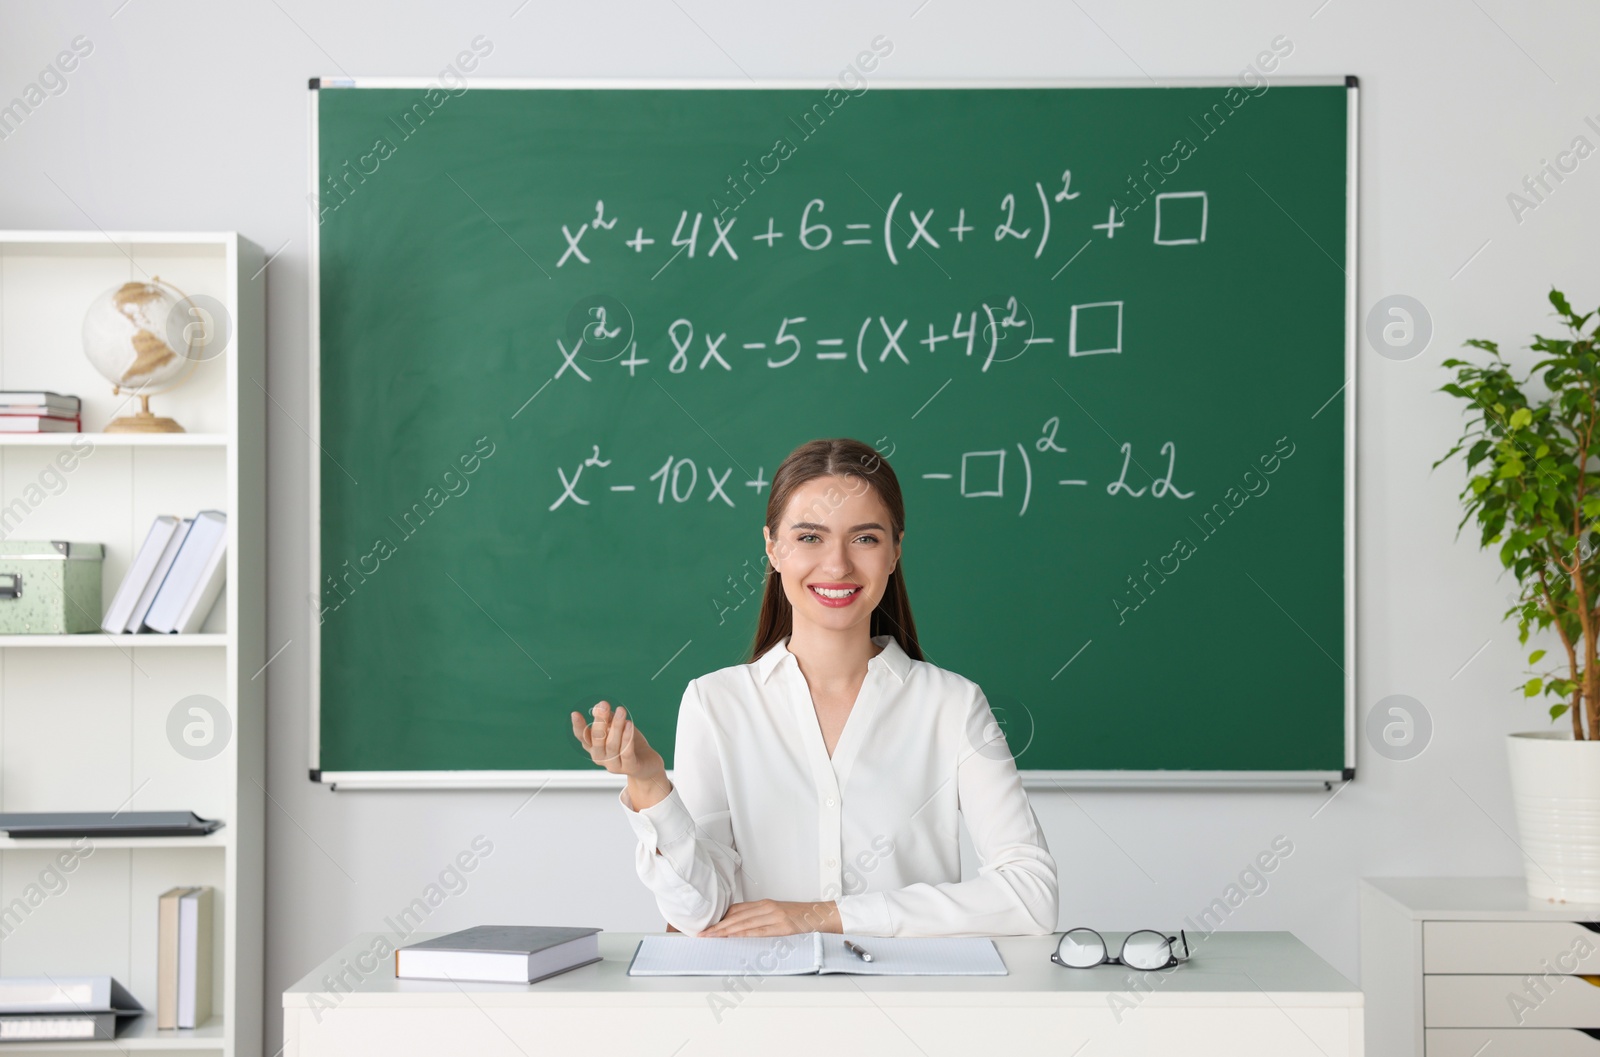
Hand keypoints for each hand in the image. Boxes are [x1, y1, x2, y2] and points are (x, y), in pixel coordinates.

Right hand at [570, 700, 663, 780]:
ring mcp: (613, 765)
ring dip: (616, 726)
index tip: (575, 714)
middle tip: (604, 705)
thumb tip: (598, 707)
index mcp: (594, 747)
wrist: (648, 763)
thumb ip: (608, 718)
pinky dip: (627, 738)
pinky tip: (629, 724)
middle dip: (600, 721)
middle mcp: (600, 757)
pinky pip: (626, 752)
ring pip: (612, 744)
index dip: (578, 726)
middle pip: (597, 739)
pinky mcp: (629, 768)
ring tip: (622, 711)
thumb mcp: (618, 727)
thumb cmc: (629, 743)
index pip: (583, 737)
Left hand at [697, 900, 840, 937]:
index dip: (719, 918)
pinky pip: (761, 931)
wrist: (820, 915)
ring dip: (726, 931)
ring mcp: (775, 916)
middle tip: (702, 934)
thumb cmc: (799, 917)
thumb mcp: (776, 913)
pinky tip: (735, 937)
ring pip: (745, 923)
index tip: (705, 927)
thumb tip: (739, 927)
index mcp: (764, 904)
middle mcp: (767, 907)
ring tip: (712, 937)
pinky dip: (745, 934)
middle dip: (717, 926)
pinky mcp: (783, 926)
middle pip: (736, 917)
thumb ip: (759, 918)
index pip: (735, 910)